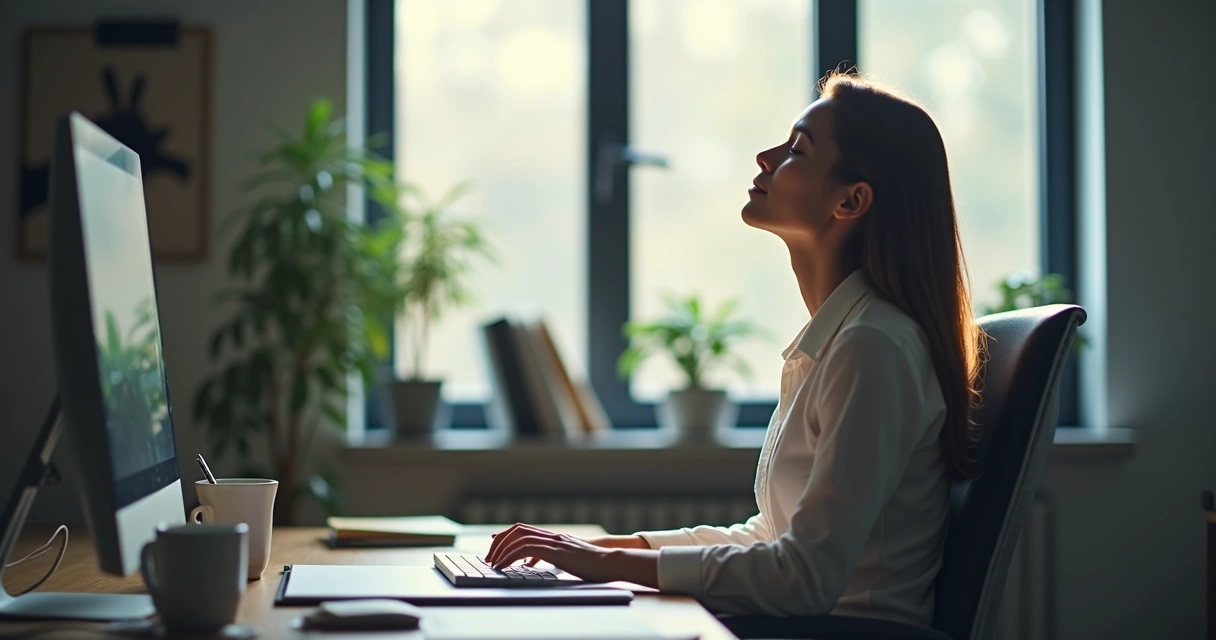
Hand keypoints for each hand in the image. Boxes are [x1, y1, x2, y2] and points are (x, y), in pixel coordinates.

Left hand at [485, 524, 658, 587]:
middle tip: (490, 558)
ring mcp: (554, 542)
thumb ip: (551, 557)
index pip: (524, 529)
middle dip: (500, 542)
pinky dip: (511, 556)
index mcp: (555, 537)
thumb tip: (532, 562)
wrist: (610, 563)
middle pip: (518, 530)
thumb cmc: (593, 565)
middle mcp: (552, 536)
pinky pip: (527, 548)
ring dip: (502, 550)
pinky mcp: (556, 551)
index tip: (493, 544)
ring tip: (494, 564)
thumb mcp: (568, 559)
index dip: (506, 535)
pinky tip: (506, 566)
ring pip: (519, 538)